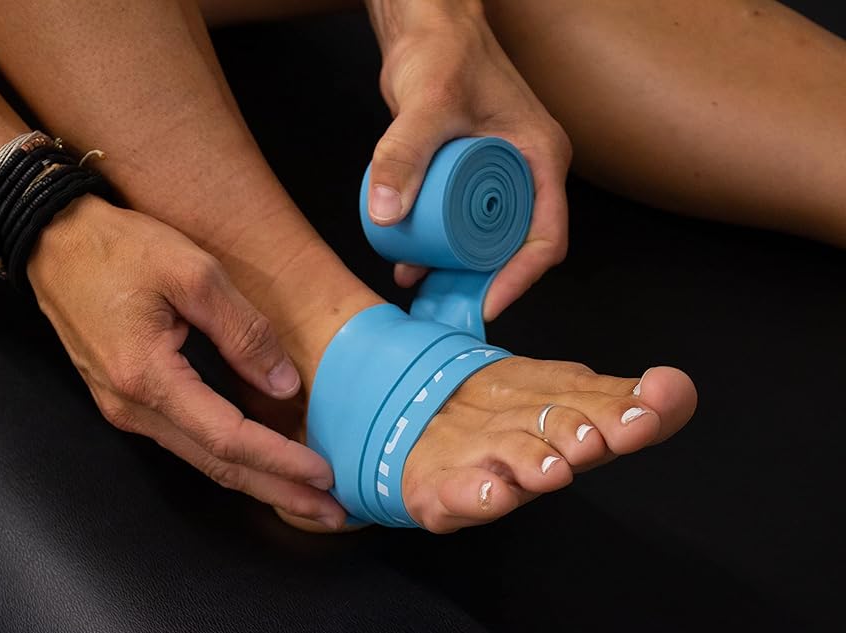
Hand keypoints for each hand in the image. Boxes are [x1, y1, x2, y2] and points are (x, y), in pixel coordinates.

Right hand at [27, 195, 345, 528]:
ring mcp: (125, 409)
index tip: (324, 475)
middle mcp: (132, 407)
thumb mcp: (192, 272)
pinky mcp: (127, 400)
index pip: (227, 438)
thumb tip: (284, 384)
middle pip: (217, 466)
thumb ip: (242, 331)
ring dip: (258, 481)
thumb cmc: (118, 248)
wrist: (53, 242)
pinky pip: (187, 442)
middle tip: (331, 512)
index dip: (279, 461)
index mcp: (147, 377)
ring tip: (306, 497)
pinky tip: (260, 465)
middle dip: (278, 492)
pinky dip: (230, 459)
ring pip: (202, 459)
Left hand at [365, 1, 571, 318]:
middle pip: (516, 246)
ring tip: (425, 292)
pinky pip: (463, 224)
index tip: (487, 303)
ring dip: (459, 270)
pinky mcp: (471, 176)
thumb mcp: (426, 104)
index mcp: (540, 158)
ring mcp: (499, 176)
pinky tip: (410, 264)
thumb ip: (404, 153)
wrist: (425, 28)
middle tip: (450, 307)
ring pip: (487, 240)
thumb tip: (384, 214)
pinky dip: (440, 247)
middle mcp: (527, 171)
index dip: (520, 278)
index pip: (546, 235)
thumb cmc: (442, 51)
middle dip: (484, 283)